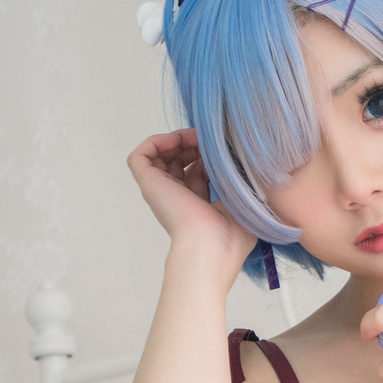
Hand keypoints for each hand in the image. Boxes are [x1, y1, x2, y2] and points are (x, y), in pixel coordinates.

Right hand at [127, 128, 255, 272]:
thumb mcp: (242, 199)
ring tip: (195, 137)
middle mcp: (178, 197)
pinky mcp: (149, 185)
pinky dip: (156, 141)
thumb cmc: (233, 232)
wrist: (212, 246)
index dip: (208, 153)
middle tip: (209, 138)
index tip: (223, 146)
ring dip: (177, 139)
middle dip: (194, 143)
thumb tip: (239, 156)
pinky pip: (140, 157)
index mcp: (198, 204)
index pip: (198, 170)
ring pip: (160, 156)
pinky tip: (177, 140)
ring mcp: (162, 191)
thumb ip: (240, 178)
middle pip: (179, 160)